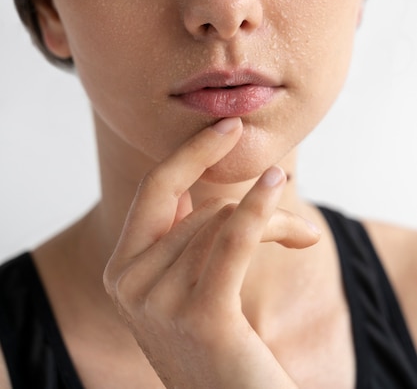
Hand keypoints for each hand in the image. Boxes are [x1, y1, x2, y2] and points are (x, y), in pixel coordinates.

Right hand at [104, 117, 318, 387]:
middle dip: (250, 200)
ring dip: (272, 222)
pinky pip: (233, 240)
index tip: (229, 125)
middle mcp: (128, 285)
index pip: (155, 189)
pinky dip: (258, 209)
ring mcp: (158, 303)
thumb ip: (179, 236)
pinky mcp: (200, 318)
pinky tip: (276, 187)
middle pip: (199, 208)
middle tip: (289, 197)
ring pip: (224, 224)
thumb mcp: (185, 287)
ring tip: (301, 236)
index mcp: (121, 271)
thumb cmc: (218, 346)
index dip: (192, 152)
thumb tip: (196, 180)